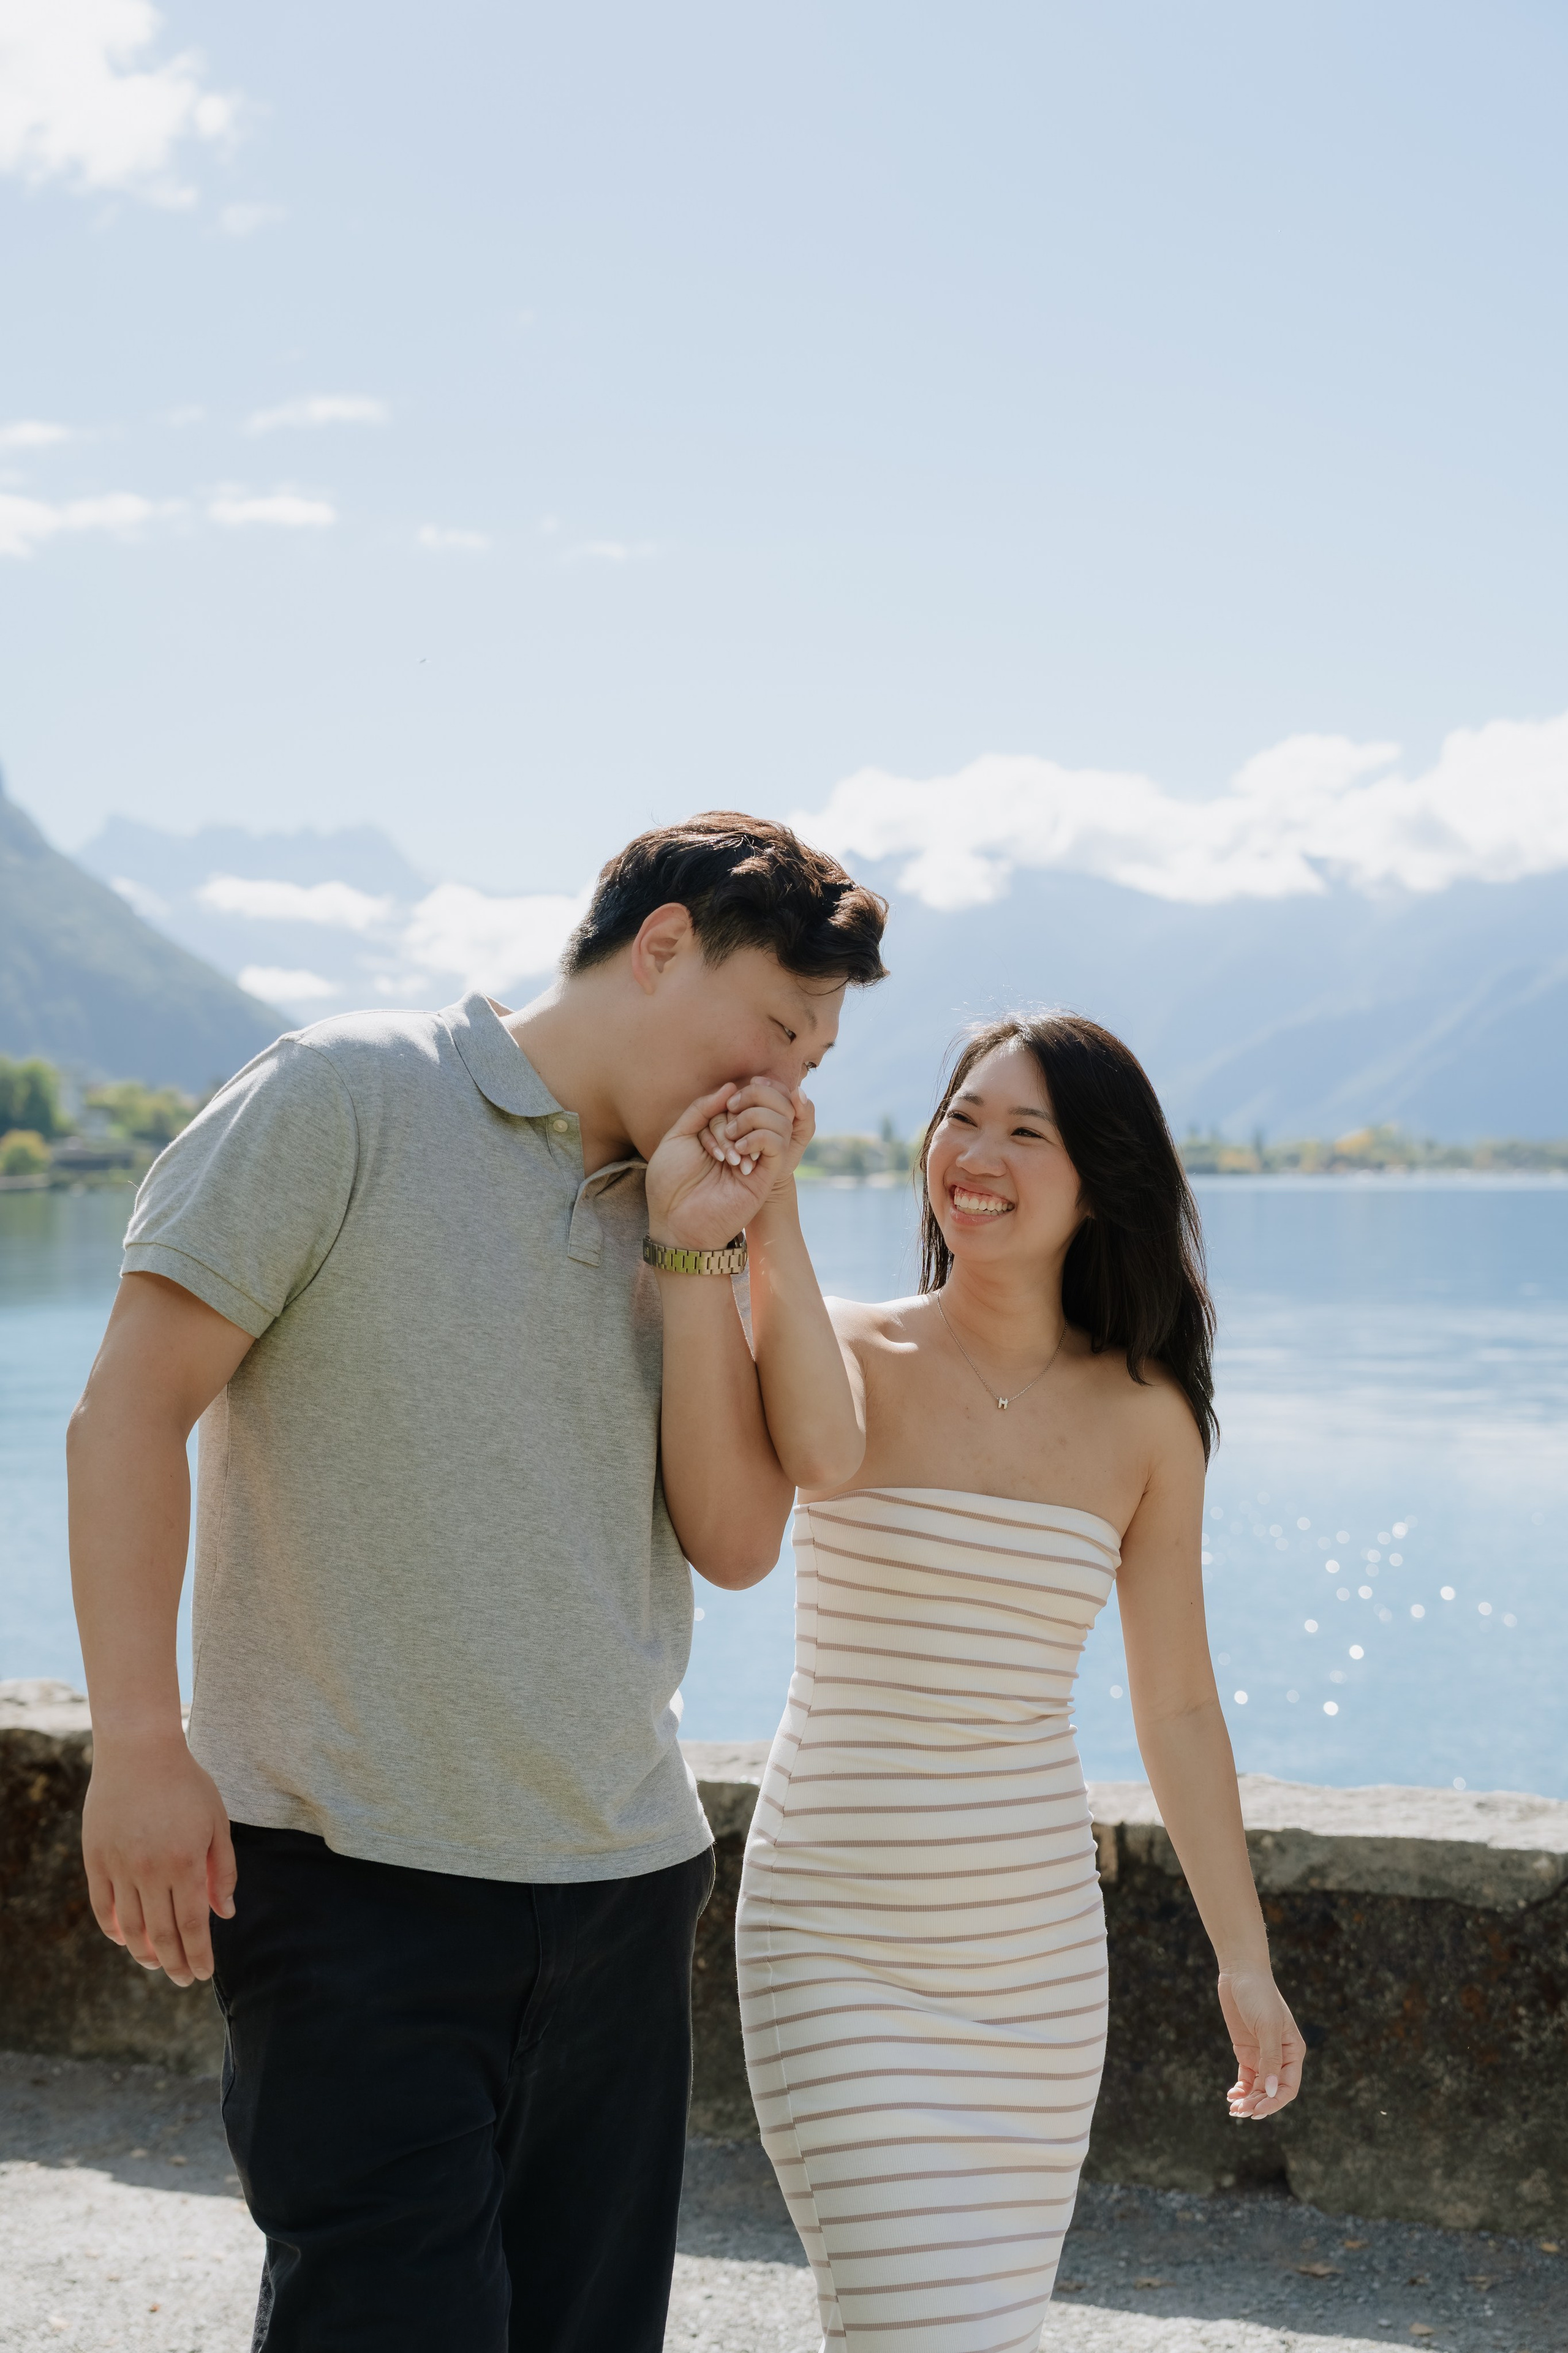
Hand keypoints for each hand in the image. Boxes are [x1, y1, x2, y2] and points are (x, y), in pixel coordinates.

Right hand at [81, 1732, 236, 1987]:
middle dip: (174, 1963)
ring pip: (130, 1926)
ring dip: (143, 1952)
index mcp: (186, 1862)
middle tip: (182, 1980)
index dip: (198, 1954)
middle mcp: (151, 1871)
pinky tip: (126, 1940)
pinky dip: (113, 1929)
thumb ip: (224, 1870)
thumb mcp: (217, 1822)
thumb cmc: (186, 1784)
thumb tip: (225, 1914)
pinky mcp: (96, 1859)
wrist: (139, 1750)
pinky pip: (102, 1906)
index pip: (193, 1925)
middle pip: (162, 1933)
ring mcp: (120, 1866)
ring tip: (156, 1965)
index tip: (202, 1974)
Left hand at [646, 1081, 800, 1249]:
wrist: (675, 1222)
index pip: (742, 1098)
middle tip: (728, 1117)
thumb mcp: (678, 1136)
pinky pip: (778, 1143)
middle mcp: (744, 1140)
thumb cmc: (670, 1183)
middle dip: (747, 1101)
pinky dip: (760, 1138)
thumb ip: (701, 1108)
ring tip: (730, 1140)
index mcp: (723, 1130)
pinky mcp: (766, 1175)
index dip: (727, 1103)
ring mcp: (757, 1157)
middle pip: (766, 1101)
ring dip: (753, 1119)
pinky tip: (739, 1153)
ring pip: (779, 1118)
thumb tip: (731, 1085)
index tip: (706, 1128)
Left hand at [1218, 1966, 1305, 2120]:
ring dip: (1248, 2100)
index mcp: (1293, 2052)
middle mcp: (1280, 2057)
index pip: (1288, 2087)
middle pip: (1272, 2091)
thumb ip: (1271, 2060)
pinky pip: (1246, 2077)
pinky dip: (1240, 2089)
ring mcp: (1262, 2054)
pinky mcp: (1246, 2051)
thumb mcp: (1267, 2027)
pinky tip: (1231, 2095)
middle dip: (1258, 2104)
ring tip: (1234, 2109)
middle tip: (1240, 2112)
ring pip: (1258, 2087)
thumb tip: (1271, 2092)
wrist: (1240, 1972)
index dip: (1274, 2102)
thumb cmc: (1259, 1995)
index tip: (1257, 2110)